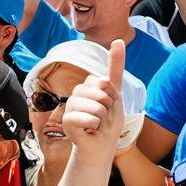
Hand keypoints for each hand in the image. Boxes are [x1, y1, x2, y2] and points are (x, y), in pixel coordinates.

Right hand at [62, 39, 125, 158]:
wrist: (100, 146)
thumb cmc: (108, 122)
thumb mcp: (116, 92)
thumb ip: (115, 67)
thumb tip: (118, 39)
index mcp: (87, 86)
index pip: (103, 81)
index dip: (112, 95)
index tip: (108, 104)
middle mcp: (77, 94)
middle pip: (99, 90)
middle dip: (108, 106)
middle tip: (103, 117)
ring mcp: (70, 106)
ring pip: (96, 105)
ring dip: (103, 118)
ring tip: (97, 124)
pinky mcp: (67, 120)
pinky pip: (89, 117)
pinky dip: (96, 126)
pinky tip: (90, 130)